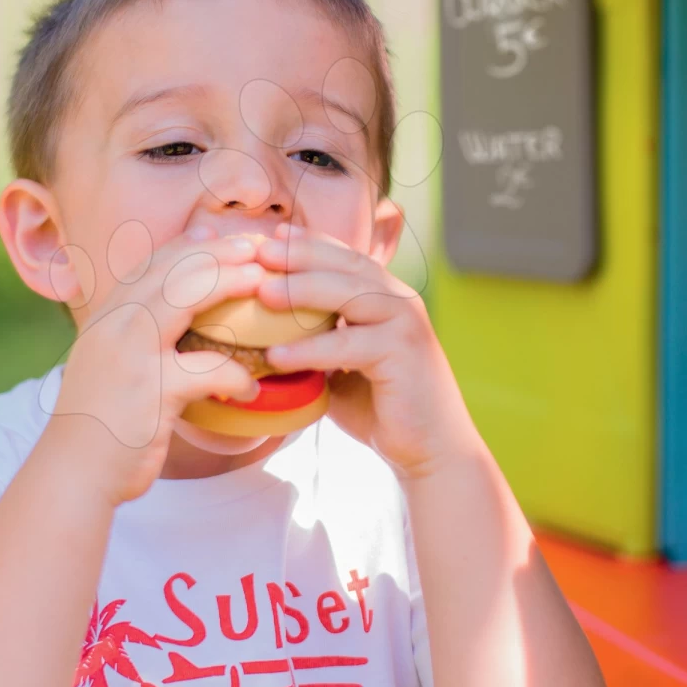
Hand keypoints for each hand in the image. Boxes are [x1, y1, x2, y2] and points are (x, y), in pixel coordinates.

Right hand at [53, 226, 267, 503]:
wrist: (73, 473)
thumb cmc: (97, 427)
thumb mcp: (107, 370)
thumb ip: (131, 342)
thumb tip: (170, 330)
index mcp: (104, 319)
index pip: (147, 267)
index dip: (183, 246)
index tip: (214, 234)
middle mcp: (113, 327)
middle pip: (170, 271)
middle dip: (215, 252)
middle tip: (254, 246)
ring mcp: (130, 356)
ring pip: (183, 299)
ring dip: (227, 283)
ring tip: (262, 282)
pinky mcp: (151, 392)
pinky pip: (206, 370)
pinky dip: (235, 375)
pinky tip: (252, 387)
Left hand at [255, 222, 482, 478]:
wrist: (429, 448)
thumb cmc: (380, 407)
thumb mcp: (339, 366)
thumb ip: (314, 342)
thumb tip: (260, 333)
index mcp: (384, 297)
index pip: (343, 258)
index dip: (306, 244)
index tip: (267, 238)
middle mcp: (399, 301)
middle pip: (345, 265)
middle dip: (300, 255)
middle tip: (256, 251)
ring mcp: (405, 324)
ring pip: (350, 294)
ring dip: (303, 290)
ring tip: (261, 293)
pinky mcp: (404, 353)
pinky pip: (349, 344)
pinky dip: (311, 348)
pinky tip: (276, 355)